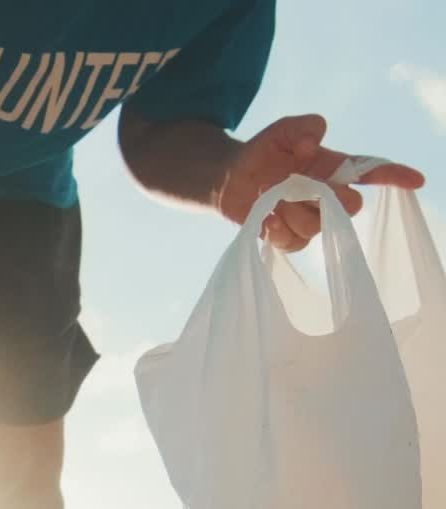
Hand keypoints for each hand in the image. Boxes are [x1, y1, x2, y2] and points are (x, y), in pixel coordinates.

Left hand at [221, 114, 424, 251]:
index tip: (416, 180)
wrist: (231, 179)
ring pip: (317, 227)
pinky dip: (279, 231)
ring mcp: (311, 220)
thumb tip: (312, 142)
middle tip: (296, 187)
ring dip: (291, 212)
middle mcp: (327, 196)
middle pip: (350, 207)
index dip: (393, 175)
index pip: (370, 172)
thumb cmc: (262, 152)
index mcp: (332, 168)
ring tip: (272, 199)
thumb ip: (303, 126)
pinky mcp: (293, 239)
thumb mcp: (282, 130)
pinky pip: (296, 243)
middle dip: (328, 200)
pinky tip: (267, 219)